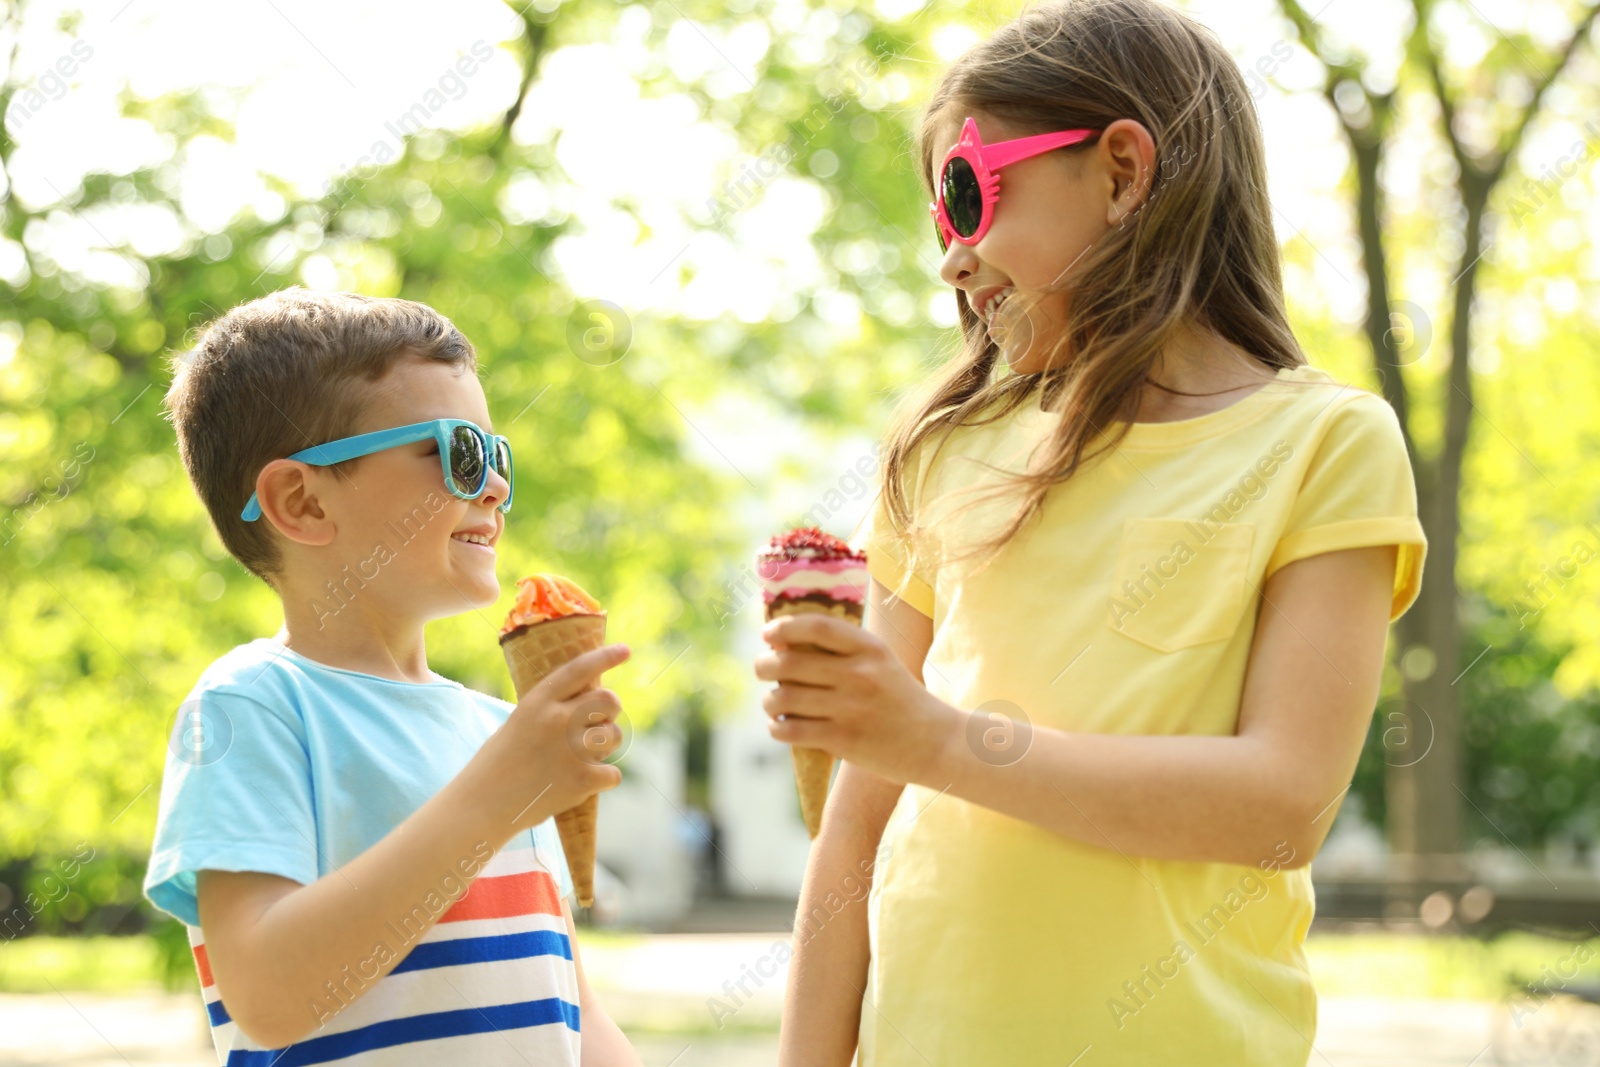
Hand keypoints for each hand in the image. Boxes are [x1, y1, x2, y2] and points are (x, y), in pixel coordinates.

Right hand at [459, 643, 629, 836]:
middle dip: (609, 711)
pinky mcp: (582, 779)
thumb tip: (591, 705)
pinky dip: (602, 780)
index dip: (605, 657)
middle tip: (597, 724)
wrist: (483, 805)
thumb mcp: (520, 722)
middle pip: (609, 700)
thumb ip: (552, 710)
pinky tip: (581, 784)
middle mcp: (557, 720)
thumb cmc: (500, 762)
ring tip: (582, 757)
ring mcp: (571, 749)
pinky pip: (613, 773)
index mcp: (538, 701)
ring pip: (615, 735)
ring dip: (605, 746)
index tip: (625, 650)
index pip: (580, 669)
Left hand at [754, 614, 957, 785]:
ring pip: (784, 697)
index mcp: (870, 648)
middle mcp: (860, 674)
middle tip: (761, 669)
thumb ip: (843, 650)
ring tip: (773, 703)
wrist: (936, 743)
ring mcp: (851, 708)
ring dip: (769, 701)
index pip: (818, 626)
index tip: (768, 633)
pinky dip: (777, 728)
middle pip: (790, 662)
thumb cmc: (900, 700)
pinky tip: (781, 727)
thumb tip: (782, 644)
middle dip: (764, 665)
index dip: (785, 627)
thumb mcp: (882, 662)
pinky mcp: (844, 740)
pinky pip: (792, 729)